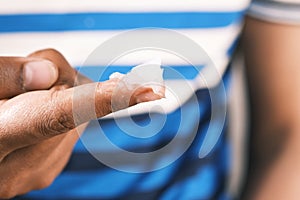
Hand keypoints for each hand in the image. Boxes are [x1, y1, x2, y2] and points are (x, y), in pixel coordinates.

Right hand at [0, 49, 161, 198]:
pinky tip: (31, 117)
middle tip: (20, 81)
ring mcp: (38, 172)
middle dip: (55, 79)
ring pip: (76, 114)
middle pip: (72, 100)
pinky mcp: (47, 171)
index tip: (152, 90)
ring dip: (56, 96)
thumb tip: (50, 74)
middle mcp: (21, 164)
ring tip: (19, 103)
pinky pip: (70, 128)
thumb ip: (2, 75)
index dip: (106, 100)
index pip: (58, 114)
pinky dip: (59, 114)